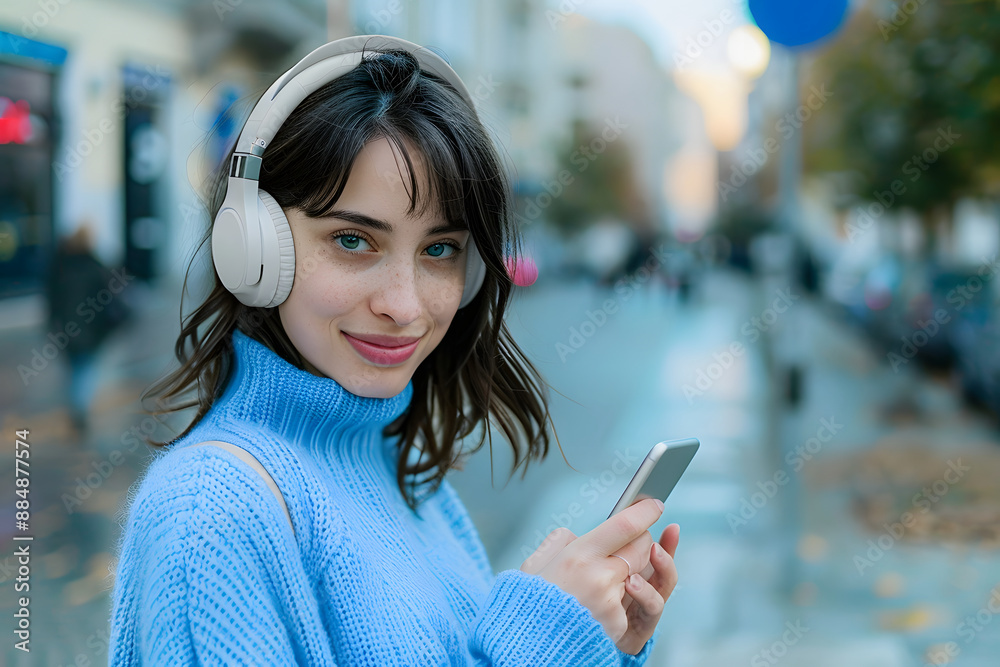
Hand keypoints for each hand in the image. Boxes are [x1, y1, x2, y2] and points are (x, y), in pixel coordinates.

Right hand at [519, 498, 675, 652]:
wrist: (527, 644)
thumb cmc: (530, 603)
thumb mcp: (536, 564)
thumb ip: (560, 543)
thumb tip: (577, 536)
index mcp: (578, 555)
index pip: (625, 525)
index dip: (645, 512)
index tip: (655, 504)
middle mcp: (599, 576)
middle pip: (641, 548)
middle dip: (642, 542)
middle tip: (632, 541)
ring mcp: (611, 602)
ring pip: (637, 576)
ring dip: (625, 575)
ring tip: (600, 582)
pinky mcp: (617, 624)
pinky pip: (628, 604)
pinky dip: (617, 603)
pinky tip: (595, 608)